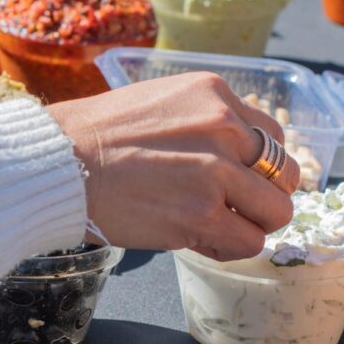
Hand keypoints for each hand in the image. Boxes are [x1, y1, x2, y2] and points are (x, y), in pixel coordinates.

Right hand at [48, 72, 298, 261]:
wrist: (59, 163)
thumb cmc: (93, 137)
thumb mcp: (159, 104)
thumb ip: (200, 123)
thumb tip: (229, 157)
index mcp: (214, 95)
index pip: (272, 136)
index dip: (260, 167)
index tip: (241, 182)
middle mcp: (223, 127)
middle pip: (284, 173)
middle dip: (263, 197)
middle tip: (235, 209)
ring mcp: (215, 172)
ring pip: (276, 211)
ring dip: (252, 225)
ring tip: (219, 228)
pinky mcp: (202, 214)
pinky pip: (250, 242)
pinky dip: (231, 248)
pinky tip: (203, 242)